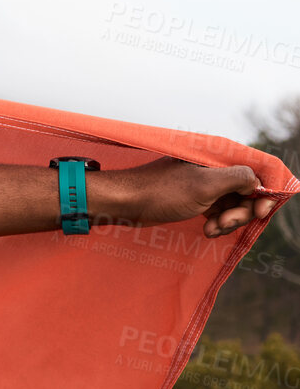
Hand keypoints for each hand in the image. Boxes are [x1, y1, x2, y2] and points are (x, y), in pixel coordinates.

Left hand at [107, 157, 275, 237]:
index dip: (264, 194)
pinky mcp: (196, 199)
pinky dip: (218, 223)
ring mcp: (205, 184)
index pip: (256, 173)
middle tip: (223, 223)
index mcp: (218, 158)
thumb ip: (237, 178)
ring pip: (234, 205)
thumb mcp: (204, 184)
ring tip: (212, 229)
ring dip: (229, 220)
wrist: (124, 203)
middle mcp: (214, 168)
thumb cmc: (161, 192)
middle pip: (248, 192)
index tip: (260, 213)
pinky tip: (207, 230)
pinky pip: (219, 212)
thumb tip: (257, 183)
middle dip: (241, 212)